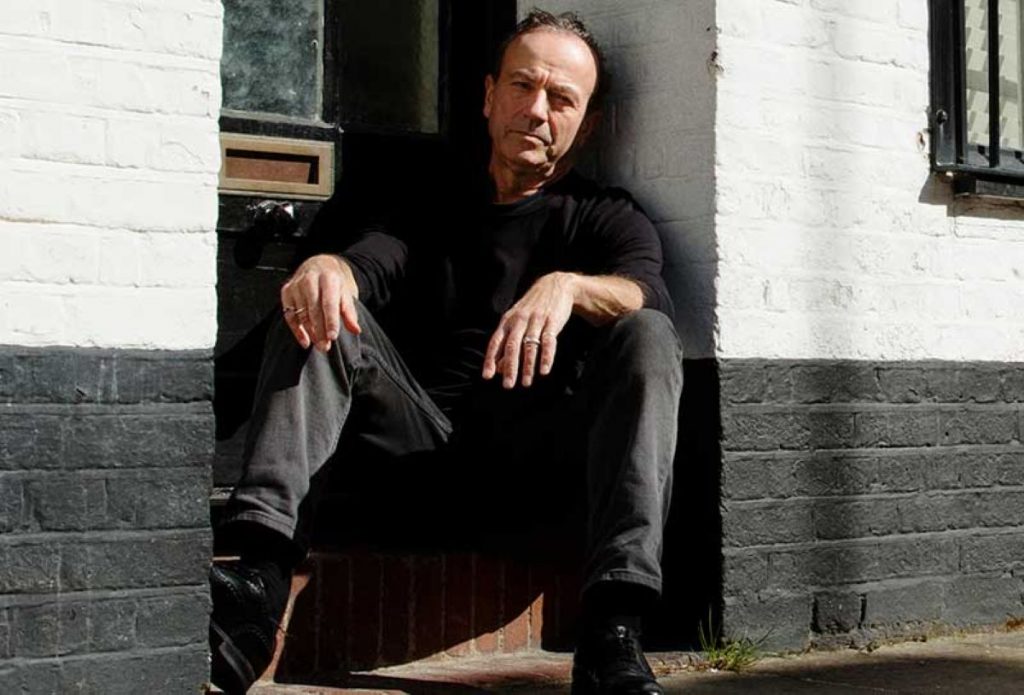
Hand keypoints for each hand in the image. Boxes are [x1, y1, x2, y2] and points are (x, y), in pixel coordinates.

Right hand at [280, 254, 360, 351]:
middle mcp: (310, 279)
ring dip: (310, 332)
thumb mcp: (346, 294)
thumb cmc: (334, 284)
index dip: (330, 321)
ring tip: (319, 345)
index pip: (329, 302)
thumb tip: (356, 330)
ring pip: (301, 313)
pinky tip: (305, 341)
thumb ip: (350, 312)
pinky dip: (297, 330)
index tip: (332, 337)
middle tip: (325, 346)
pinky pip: (289, 315)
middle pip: (313, 309)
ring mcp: (296, 285)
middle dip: (319, 330)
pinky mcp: (286, 291)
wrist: (319, 265)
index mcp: (328, 278)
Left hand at [482, 272, 576, 388]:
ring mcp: (536, 321)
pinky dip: (546, 357)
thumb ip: (507, 342)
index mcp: (508, 321)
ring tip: (526, 383)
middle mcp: (520, 321)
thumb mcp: (516, 320)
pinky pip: (548, 342)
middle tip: (508, 385)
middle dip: (509, 367)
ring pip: (530, 346)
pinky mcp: (552, 322)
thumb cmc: (532, 308)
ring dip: (528, 366)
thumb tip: (499, 368)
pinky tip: (544, 371)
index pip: (496, 342)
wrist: (555, 285)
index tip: (487, 376)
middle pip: (512, 346)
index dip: (490, 359)